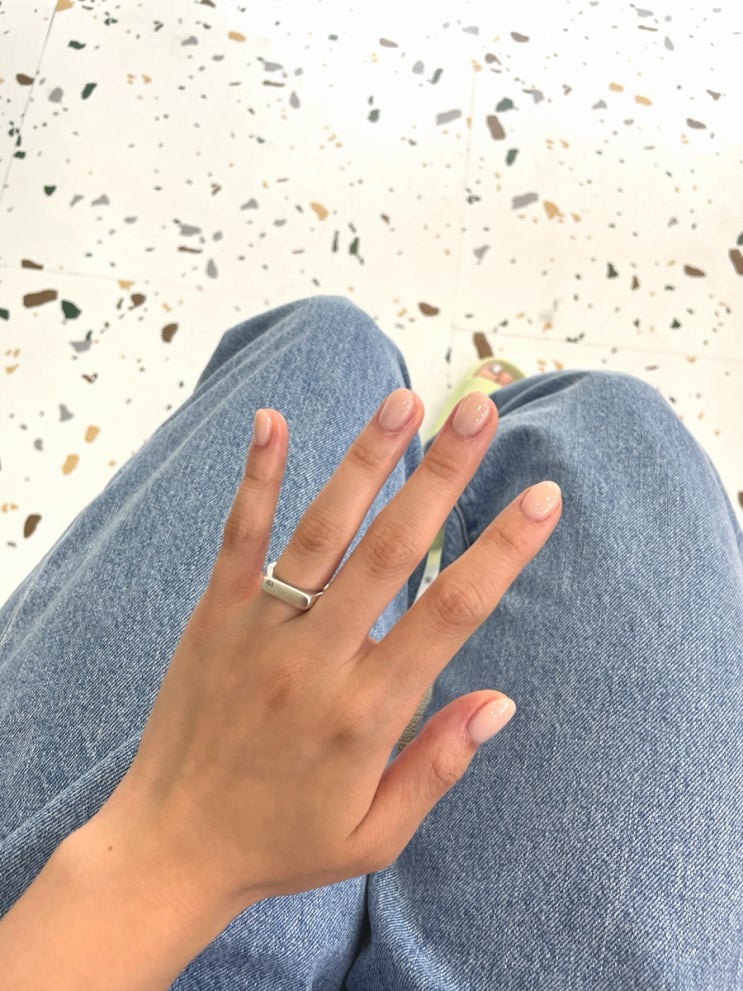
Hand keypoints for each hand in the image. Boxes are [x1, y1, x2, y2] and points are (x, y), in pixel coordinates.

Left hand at [95, 387, 561, 920]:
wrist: (170, 849)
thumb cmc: (282, 844)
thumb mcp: (375, 836)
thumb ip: (438, 765)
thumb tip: (501, 702)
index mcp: (367, 712)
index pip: (452, 612)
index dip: (502, 550)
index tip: (542, 497)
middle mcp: (317, 659)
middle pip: (393, 550)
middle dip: (442, 473)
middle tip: (479, 409)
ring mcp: (259, 631)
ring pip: (322, 530)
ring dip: (366, 460)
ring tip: (405, 398)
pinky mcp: (213, 617)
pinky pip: (239, 538)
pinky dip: (256, 478)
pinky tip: (271, 420)